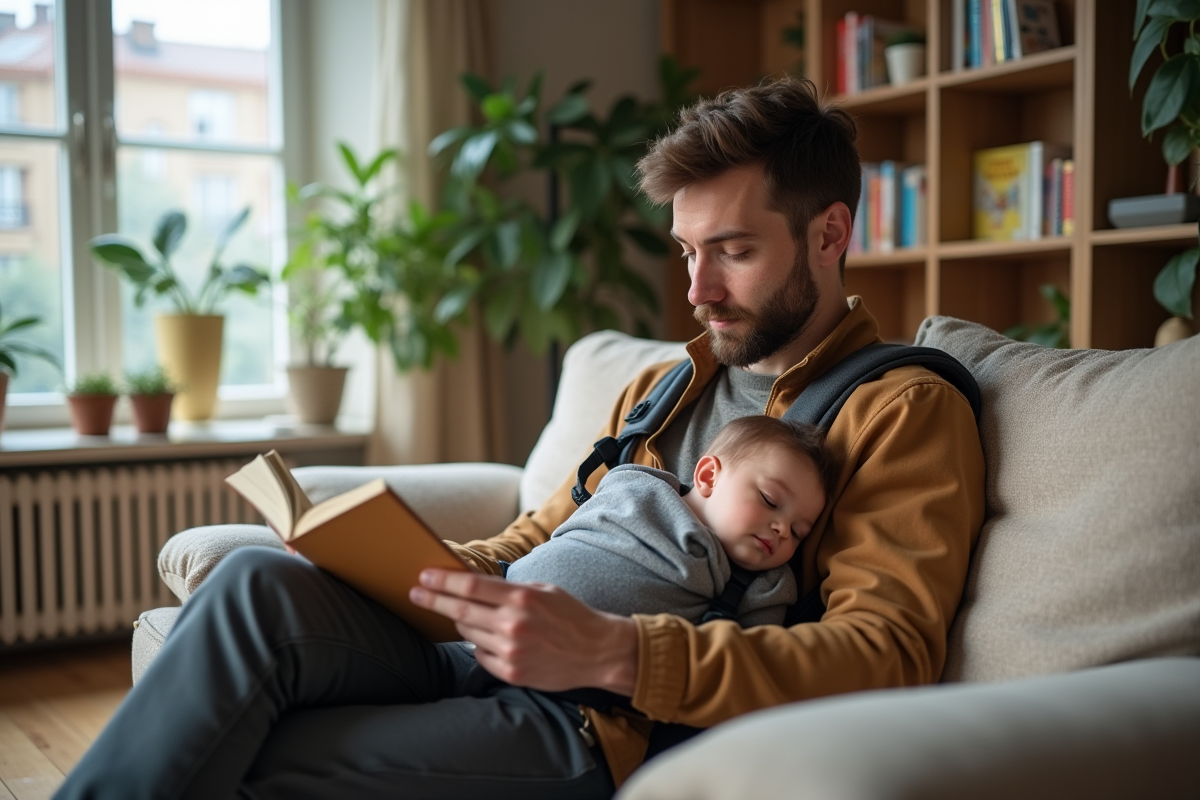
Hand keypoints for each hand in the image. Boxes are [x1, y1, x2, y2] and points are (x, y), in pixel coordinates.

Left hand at [410, 569, 638, 693]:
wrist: (598, 652)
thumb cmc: (571, 616)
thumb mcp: (544, 591)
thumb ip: (509, 589)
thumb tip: (472, 585)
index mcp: (522, 598)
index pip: (470, 586)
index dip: (443, 581)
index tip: (424, 576)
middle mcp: (513, 625)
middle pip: (460, 611)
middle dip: (434, 600)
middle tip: (415, 593)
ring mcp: (511, 651)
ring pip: (468, 634)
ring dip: (461, 623)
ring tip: (462, 615)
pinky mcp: (512, 673)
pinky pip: (480, 656)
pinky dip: (480, 646)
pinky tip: (490, 639)